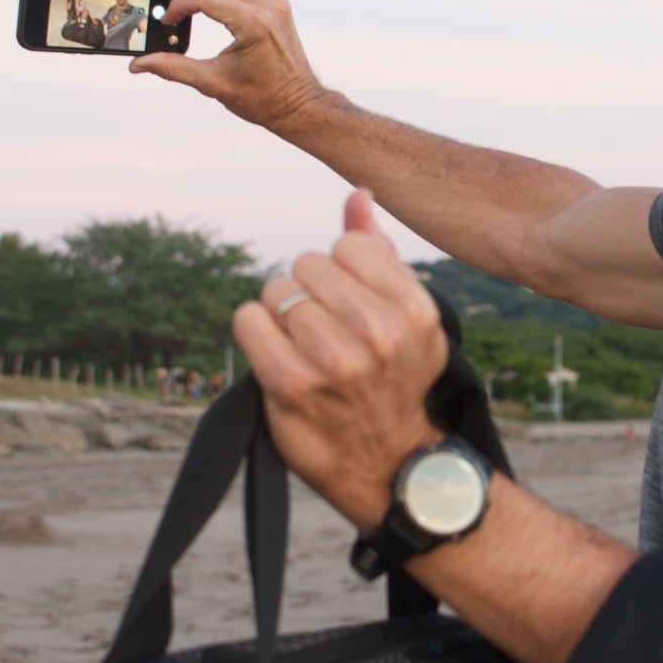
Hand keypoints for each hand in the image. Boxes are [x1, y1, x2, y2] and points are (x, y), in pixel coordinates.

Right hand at [129, 0, 325, 133]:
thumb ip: (173, 68)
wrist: (300, 105)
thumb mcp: (213, 84)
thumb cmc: (263, 99)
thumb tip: (137, 64)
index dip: (178, 6)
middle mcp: (267, 6)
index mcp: (253, 24)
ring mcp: (275, 2)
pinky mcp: (277, 5)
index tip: (165, 20)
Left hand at [232, 190, 447, 527]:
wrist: (389, 466)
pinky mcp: (291, 385)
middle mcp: (379, 332)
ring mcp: (334, 360)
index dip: (340, 269)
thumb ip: (381, 255)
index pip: (348, 246)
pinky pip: (248, 320)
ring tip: (302, 343)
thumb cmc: (396, 384)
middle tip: (322, 326)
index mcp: (414, 310)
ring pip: (276, 290)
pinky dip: (254, 331)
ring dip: (281, 312)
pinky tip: (275, 352)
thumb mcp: (409, 320)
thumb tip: (357, 196)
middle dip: (308, 288)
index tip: (348, 301)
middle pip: (308, 264)